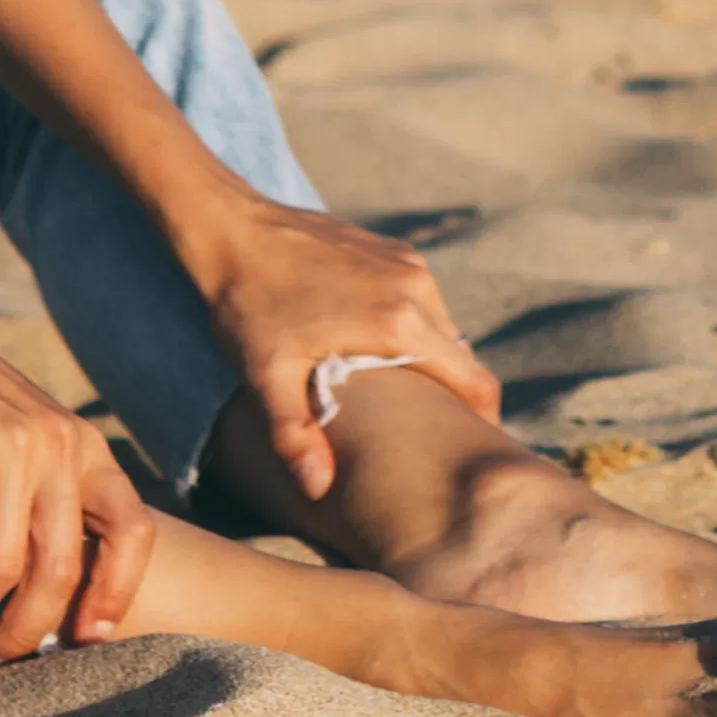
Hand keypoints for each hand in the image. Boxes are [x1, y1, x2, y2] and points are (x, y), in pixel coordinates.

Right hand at [0, 304, 154, 663]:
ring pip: (0, 570)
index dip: (115, 594)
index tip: (83, 643)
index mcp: (87, 450)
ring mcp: (13, 448)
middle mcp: (62, 448)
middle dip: (24, 633)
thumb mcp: (27, 439)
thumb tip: (50, 593)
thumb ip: (47, 496)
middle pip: (60, 570)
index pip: (134, 533)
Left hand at [190, 198, 501, 499]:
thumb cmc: (249, 305)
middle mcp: (417, 288)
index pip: (475, 381)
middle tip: (424, 433)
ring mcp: (407, 263)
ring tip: (397, 394)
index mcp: (400, 324)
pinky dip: (411, 327)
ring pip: (441, 327)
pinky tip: (375, 347)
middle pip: (460, 357)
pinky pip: (421, 299)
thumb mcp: (266, 375)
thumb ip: (295, 433)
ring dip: (428, 359)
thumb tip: (318, 487)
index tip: (472, 449)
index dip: (484, 421)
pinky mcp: (393, 250)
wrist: (233, 228)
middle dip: (451, 396)